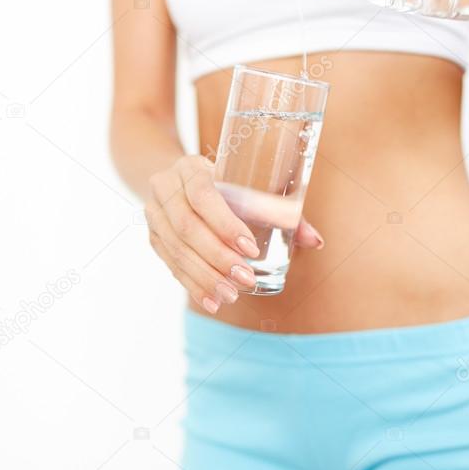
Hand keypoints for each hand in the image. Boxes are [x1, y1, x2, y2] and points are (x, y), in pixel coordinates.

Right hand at [144, 155, 323, 313]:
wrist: (177, 178)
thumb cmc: (223, 181)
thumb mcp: (245, 182)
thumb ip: (280, 209)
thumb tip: (315, 241)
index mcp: (191, 167)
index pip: (203, 195)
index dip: (224, 223)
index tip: (250, 247)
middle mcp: (166, 188)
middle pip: (187, 227)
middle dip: (218, 257)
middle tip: (246, 278)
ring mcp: (154, 214)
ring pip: (177, 250)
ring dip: (206, 276)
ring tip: (232, 294)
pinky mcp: (153, 237)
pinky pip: (170, 265)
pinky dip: (193, 285)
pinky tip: (212, 301)